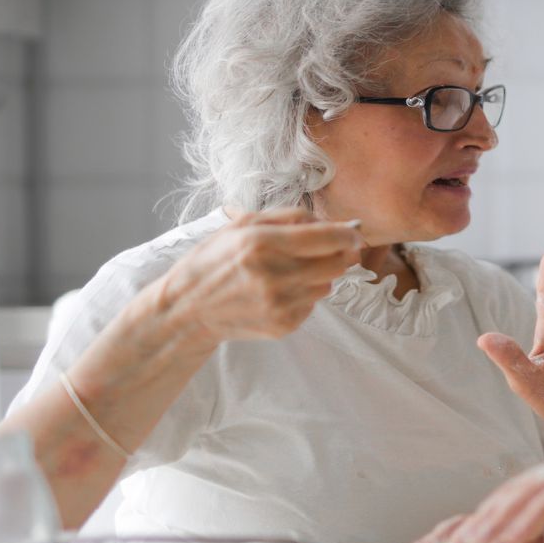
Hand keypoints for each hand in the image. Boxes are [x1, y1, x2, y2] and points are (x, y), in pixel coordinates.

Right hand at [155, 209, 362, 345]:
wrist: (188, 309)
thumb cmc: (214, 260)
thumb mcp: (241, 225)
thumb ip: (287, 217)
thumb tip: (328, 221)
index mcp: (262, 243)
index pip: (327, 238)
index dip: (348, 234)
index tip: (355, 232)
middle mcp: (274, 275)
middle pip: (337, 263)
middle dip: (339, 253)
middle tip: (329, 249)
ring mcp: (280, 304)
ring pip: (328, 284)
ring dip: (319, 275)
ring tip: (290, 271)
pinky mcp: (284, 325)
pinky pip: (313, 304)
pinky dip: (305, 294)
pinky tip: (279, 291)